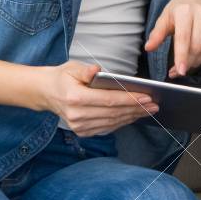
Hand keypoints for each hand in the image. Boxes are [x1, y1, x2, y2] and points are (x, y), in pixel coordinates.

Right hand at [36, 60, 158, 136]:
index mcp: (75, 98)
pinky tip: (133, 116)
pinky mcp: (82, 132)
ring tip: (148, 110)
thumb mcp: (72, 67)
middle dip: (136, 109)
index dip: (130, 99)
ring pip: (112, 123)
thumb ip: (85, 70)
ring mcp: (79, 126)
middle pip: (113, 113)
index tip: (147, 97)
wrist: (46, 93)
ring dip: (132, 117)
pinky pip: (107, 128)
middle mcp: (77, 115)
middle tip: (154, 104)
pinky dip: (122, 122)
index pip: (109, 100)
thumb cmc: (62, 77)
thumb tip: (97, 70)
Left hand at [144, 0, 200, 77]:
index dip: (182, 57)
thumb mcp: (165, 18)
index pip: (184, 39)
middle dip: (188, 62)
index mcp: (185, 10)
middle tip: (181, 68)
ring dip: (199, 62)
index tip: (180, 71)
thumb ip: (158, 34)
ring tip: (190, 62)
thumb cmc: (180, 8)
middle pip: (197, 47)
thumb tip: (149, 47)